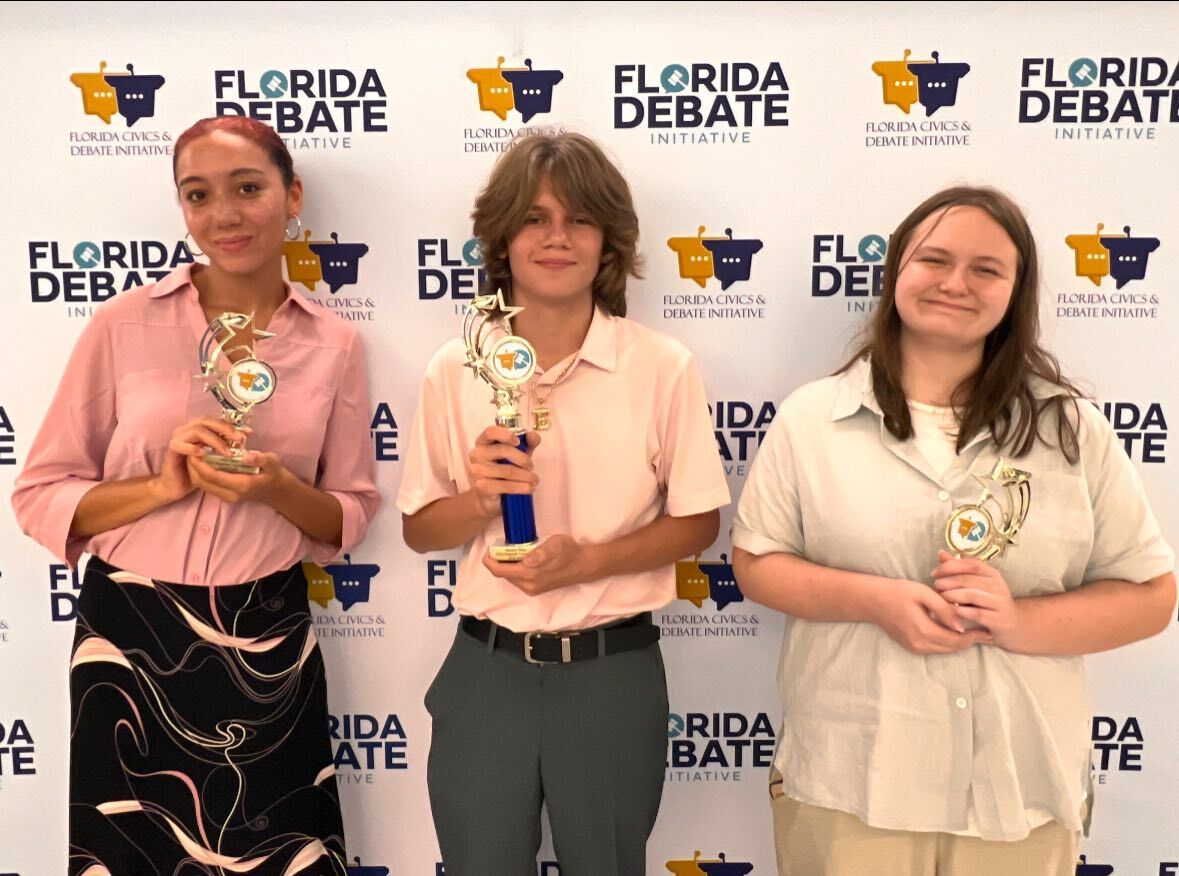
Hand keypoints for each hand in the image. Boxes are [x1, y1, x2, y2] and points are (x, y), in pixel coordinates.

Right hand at [152, 416, 245, 504]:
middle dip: (226, 429)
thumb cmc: (196, 471)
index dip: (233, 425)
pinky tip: (205, 454)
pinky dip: (194, 448)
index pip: (216, 420)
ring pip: (197, 430)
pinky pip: (180, 444)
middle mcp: (187, 429)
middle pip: (207, 420)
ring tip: (227, 452)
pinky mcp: (171, 449)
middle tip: (240, 440)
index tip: (248, 433)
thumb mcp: (215, 458)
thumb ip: (226, 447)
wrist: (175, 485)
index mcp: (198, 428)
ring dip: (215, 440)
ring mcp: (178, 438)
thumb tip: (244, 440)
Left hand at [186, 450, 288, 505]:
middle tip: (191, 447)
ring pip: (201, 484)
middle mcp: (231, 494)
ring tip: (195, 452)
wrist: (275, 489)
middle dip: (193, 465)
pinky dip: (200, 473)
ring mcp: (226, 496)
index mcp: (242, 485)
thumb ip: (260, 459)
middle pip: (202, 481)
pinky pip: (205, 485)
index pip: (212, 475)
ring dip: (194, 469)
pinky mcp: (223, 495)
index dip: (200, 462)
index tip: (196, 447)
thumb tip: (245, 456)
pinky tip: (202, 460)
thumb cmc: (274, 472)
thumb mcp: (273, 462)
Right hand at [468, 426, 540, 517]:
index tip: (518, 441)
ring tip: (534, 480)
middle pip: (502, 450)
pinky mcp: (481, 487)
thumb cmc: (504, 471)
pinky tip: (529, 488)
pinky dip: (522, 487)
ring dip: (526, 476)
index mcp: (483, 442)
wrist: (490, 497)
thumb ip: (527, 443)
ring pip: (507, 470)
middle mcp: (476, 454)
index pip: (490, 432)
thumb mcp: (518, 454)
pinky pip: (506, 485)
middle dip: (523, 458)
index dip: (505, 434)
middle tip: (532, 466)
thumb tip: (533, 435)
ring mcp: (477, 471)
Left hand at [483, 534, 599, 596]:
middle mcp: (527, 586)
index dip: (489, 560)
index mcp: (529, 575)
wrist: (584, 566)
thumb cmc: (569, 552)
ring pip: (510, 577)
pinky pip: (518, 579)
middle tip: (502, 545)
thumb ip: (541, 552)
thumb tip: (526, 560)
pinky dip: (515, 569)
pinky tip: (522, 558)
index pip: (499, 571)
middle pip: (503, 574)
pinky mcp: (536, 589)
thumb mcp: (556, 545)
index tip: (489, 548)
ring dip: (507, 564)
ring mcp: (532, 589)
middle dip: (499, 560)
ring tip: (513, 550)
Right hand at [870, 577, 992, 654]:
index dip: (975, 636)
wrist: (872, 601)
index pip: (957, 639)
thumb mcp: (923, 593)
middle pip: (953, 648)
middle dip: (971, 641)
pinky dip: (948, 642)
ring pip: (945, 649)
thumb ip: (944, 609)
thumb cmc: (898, 592)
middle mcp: (920, 644)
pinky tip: (956, 632)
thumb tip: (961, 626)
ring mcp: (915, 648)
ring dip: (960, 642)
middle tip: (987, 632)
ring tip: (976, 633)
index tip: (989, 630)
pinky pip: (936, 647)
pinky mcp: (912, 647)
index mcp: (924, 631)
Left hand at [932, 550, 1020, 648]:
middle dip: (947, 582)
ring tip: (940, 598)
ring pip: (971, 595)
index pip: (971, 564)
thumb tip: (940, 553)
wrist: (1013, 626)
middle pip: (968, 579)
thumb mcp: (975, 585)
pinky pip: (976, 613)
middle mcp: (998, 586)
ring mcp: (1000, 603)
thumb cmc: (988, 603)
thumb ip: (958, 570)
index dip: (950, 566)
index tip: (934, 573)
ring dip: (951, 595)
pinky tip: (949, 611)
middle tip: (935, 586)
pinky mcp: (1000, 620)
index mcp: (992, 574)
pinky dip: (960, 611)